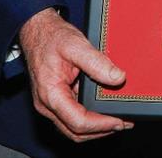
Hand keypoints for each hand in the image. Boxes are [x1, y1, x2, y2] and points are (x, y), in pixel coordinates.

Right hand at [19, 8, 131, 141]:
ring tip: (117, 119)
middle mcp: (47, 105)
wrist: (37, 30)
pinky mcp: (56, 99)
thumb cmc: (52, 37)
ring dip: (96, 127)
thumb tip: (118, 78)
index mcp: (50, 94)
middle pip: (76, 131)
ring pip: (73, 127)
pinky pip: (72, 115)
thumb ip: (96, 62)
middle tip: (124, 123)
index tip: (119, 121)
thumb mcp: (76, 45)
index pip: (78, 121)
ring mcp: (50, 104)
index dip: (101, 125)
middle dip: (101, 131)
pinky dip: (89, 117)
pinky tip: (103, 109)